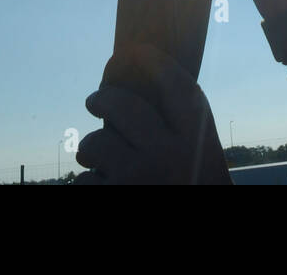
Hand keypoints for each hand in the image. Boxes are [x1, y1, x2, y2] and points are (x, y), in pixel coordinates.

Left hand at [74, 43, 231, 184]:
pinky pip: (84, 179)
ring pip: (94, 143)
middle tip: (94, 101)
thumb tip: (129, 83)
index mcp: (196, 136)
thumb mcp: (197, 153)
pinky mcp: (114, 195)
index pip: (173, 82)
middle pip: (121, 103)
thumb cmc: (190, 185)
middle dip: (101, 99)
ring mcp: (139, 176)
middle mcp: (169, 152)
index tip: (133, 50)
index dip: (151, 60)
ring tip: (101, 162)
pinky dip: (91, 185)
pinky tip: (106, 188)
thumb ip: (175, 123)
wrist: (202, 235)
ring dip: (91, 151)